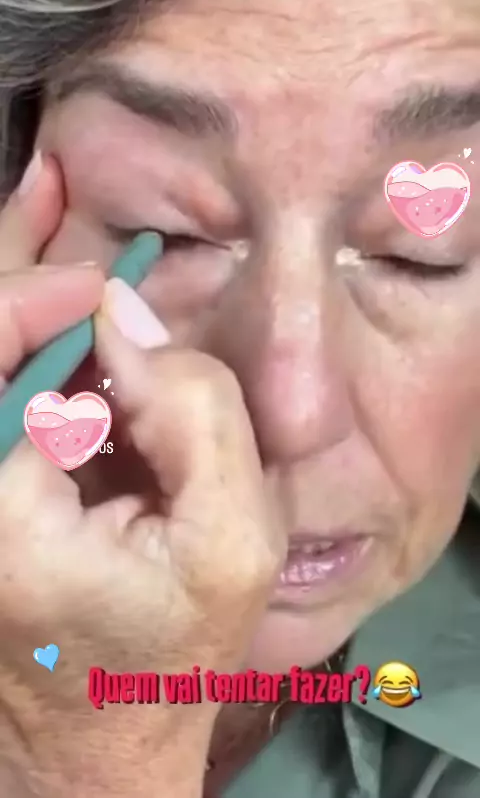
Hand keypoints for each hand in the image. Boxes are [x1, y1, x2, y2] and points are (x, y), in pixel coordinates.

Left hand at [0, 155, 285, 797]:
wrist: (101, 724)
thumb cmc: (174, 641)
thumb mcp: (230, 539)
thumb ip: (196, 413)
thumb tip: (129, 316)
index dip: (40, 301)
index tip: (110, 283)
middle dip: (11, 261)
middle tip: (49, 183)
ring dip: (14, 279)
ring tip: (42, 198)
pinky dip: (21, 329)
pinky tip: (50, 288)